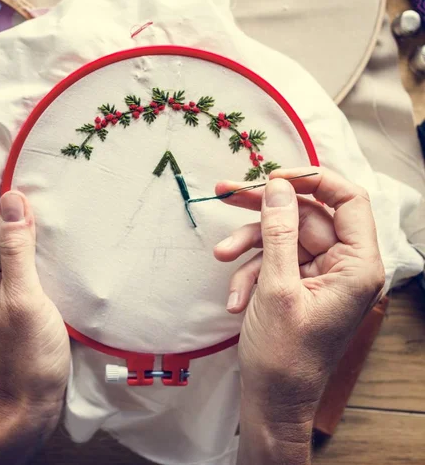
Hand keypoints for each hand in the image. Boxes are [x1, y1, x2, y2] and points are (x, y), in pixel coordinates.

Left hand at [0, 191, 70, 415]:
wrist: (34, 395)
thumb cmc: (27, 350)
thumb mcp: (23, 295)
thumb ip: (17, 249)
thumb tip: (13, 197)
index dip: (10, 190)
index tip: (38, 168)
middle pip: (6, 222)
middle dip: (30, 205)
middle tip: (64, 183)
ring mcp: (8, 278)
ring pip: (22, 238)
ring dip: (43, 225)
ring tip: (73, 204)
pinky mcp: (27, 287)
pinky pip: (35, 255)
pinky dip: (50, 245)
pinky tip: (72, 237)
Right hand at [214, 168, 384, 462]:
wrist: (272, 402)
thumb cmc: (283, 356)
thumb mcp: (277, 288)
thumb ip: (278, 232)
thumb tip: (278, 186)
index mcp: (356, 265)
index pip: (348, 200)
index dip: (312, 180)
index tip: (272, 176)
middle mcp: (342, 265)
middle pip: (305, 215)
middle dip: (263, 210)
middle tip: (226, 192)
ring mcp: (318, 275)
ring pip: (283, 237)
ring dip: (249, 245)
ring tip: (221, 256)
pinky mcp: (297, 285)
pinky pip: (274, 261)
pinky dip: (251, 272)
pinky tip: (235, 298)